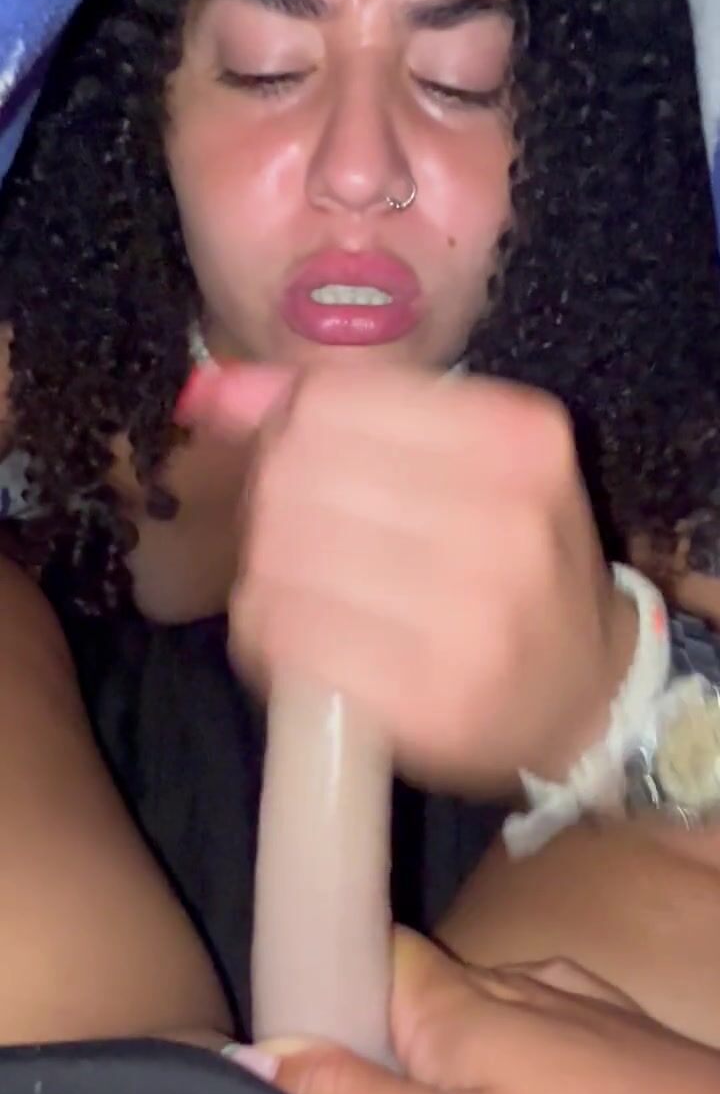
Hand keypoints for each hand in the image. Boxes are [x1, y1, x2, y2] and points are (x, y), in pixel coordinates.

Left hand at [179, 363, 631, 786]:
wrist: (586, 691)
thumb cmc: (514, 559)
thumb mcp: (468, 459)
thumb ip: (349, 411)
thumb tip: (218, 391)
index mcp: (517, 439)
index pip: (333, 402)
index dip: (287, 430)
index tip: (296, 461)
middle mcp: (505, 520)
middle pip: (298, 476)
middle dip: (270, 503)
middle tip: (288, 533)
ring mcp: (473, 617)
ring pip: (285, 558)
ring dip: (266, 571)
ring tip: (294, 588)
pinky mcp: (434, 702)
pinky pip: (294, 641)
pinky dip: (271, 632)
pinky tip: (298, 635)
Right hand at [265, 931, 719, 1093]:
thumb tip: (256, 1047)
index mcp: (459, 1001)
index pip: (373, 952)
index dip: (332, 982)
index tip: (302, 1034)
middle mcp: (514, 983)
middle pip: (426, 995)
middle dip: (394, 1043)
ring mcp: (577, 1006)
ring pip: (490, 1022)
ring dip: (460, 1064)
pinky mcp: (625, 1039)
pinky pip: (547, 1042)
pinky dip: (524, 1073)